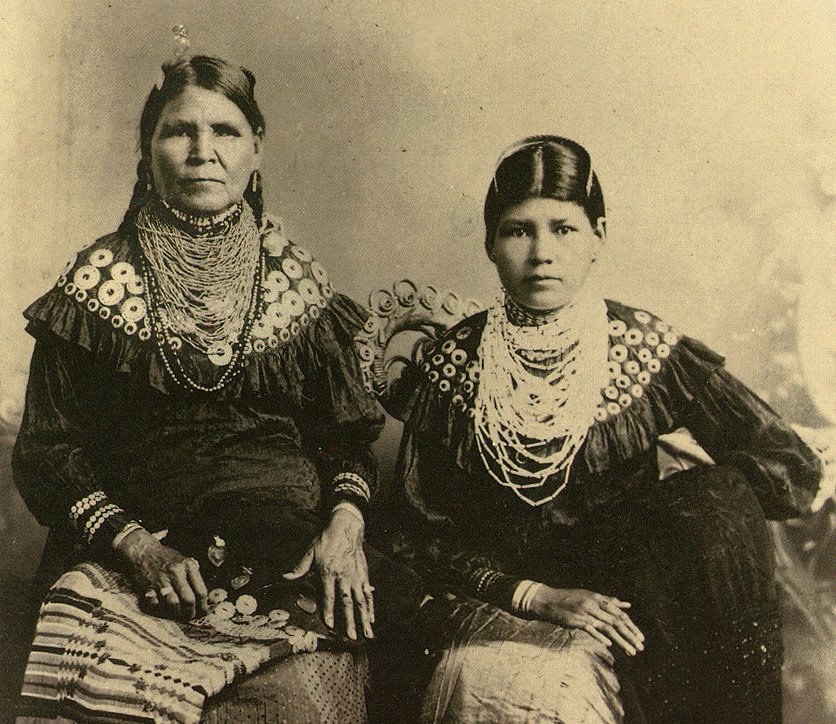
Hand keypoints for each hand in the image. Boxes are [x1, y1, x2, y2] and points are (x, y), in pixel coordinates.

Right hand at [115, 528, 207, 620]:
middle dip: (191, 613)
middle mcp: (176, 573)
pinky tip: (165, 609)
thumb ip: (194, 576)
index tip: (203, 611)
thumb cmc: (167, 558)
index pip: (201, 590)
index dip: (203, 605)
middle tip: (191, 616)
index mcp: (188, 566)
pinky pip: (157, 606)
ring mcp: (161, 581)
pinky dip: (161, 610)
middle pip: (188, 600)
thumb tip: (204, 597)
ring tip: (179, 614)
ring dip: (177, 614)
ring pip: (174, 605)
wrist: (143, 552)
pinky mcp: (148, 588)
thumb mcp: (184, 561)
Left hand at [284, 508, 373, 639]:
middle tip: (352, 637)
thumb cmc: (326, 539)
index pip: (328, 596)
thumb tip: (284, 577)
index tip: (330, 625)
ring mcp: (355, 576)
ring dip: (364, 618)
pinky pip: (368, 592)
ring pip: (361, 600)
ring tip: (367, 632)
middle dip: (350, 621)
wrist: (346, 526)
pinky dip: (371, 606)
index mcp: (328, 572)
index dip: (329, 611)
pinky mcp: (363, 574)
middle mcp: (343, 576)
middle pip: (347, 602)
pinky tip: (372, 618)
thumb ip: (299, 568)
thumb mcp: (310, 551)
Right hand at [529, 586, 644, 655]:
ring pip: (607, 627)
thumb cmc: (570, 599)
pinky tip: (609, 645)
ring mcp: (585, 612)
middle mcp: (594, 604)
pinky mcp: (576, 620)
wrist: (548, 600)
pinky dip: (600, 636)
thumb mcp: (590, 596)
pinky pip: (590, 629)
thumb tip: (627, 605)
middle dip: (630, 635)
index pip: (620, 613)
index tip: (641, 637)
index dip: (631, 626)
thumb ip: (609, 601)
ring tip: (631, 651)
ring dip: (621, 641)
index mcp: (598, 598)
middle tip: (641, 646)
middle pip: (616, 621)